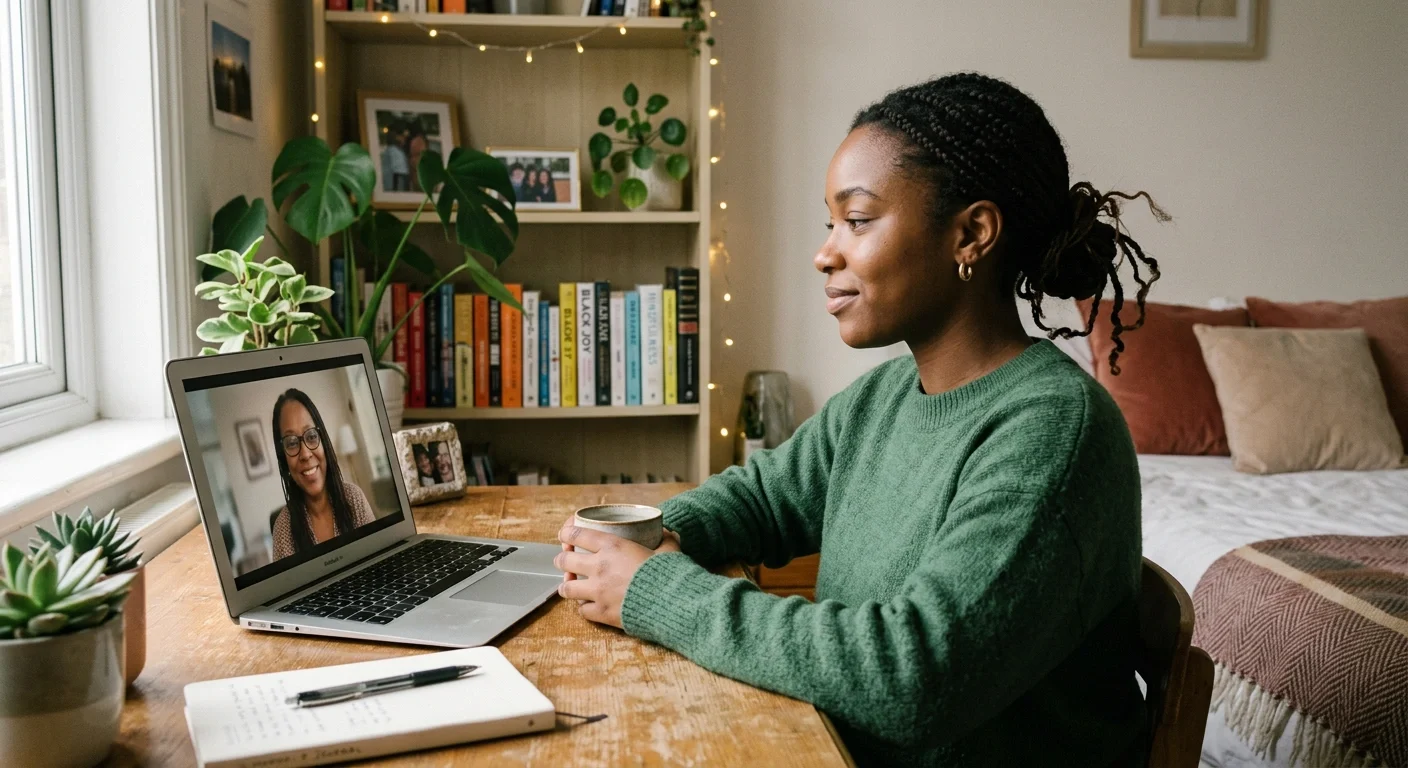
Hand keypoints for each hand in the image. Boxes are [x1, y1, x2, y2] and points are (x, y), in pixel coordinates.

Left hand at [554, 524, 681, 628]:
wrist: (672, 603)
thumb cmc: (670, 573)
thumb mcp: (669, 549)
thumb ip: (664, 539)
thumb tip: (667, 533)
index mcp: (613, 546)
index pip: (578, 534)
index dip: (567, 533)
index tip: (565, 534)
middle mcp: (600, 567)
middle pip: (566, 560)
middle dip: (561, 559)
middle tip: (563, 560)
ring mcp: (598, 591)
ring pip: (567, 588)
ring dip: (566, 585)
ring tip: (568, 585)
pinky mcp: (602, 612)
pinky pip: (582, 610)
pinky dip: (583, 607)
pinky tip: (587, 605)